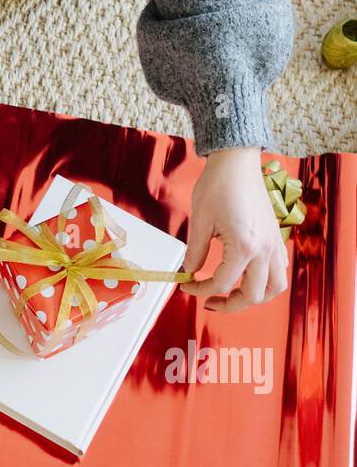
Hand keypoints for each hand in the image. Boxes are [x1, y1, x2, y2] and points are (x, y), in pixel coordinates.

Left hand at [180, 147, 288, 311]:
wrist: (237, 162)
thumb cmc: (218, 185)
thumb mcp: (200, 221)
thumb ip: (194, 252)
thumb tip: (190, 272)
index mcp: (244, 246)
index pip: (222, 284)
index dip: (201, 290)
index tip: (187, 286)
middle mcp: (264, 249)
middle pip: (253, 295)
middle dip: (229, 304)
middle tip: (209, 299)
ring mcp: (274, 244)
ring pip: (274, 288)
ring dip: (254, 297)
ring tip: (233, 295)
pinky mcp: (276, 238)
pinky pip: (279, 271)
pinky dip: (266, 281)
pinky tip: (247, 276)